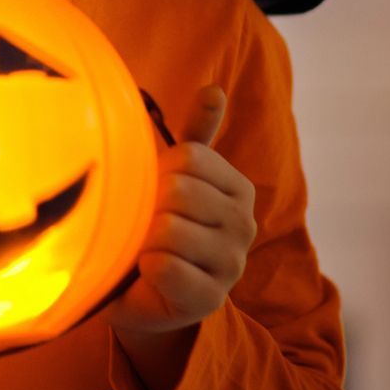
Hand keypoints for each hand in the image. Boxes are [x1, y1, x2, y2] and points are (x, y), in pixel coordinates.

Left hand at [106, 85, 257, 336]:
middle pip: (178, 191)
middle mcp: (245, 224)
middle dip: (149, 207)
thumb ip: (197, 135)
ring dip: (144, 238)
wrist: (145, 291)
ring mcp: (232, 265)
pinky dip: (146, 267)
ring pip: (168, 229)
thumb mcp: (176, 177)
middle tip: (145, 223)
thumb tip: (214, 89)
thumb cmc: (158, 225)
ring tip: (147, 247)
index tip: (155, 192)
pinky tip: (151, 272)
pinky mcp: (210, 299)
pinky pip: (164, 268)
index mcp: (237, 188)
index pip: (189, 158)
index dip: (157, 172)